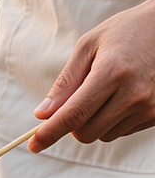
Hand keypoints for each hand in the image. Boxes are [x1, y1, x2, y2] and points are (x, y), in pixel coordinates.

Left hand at [29, 0, 154, 151]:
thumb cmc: (124, 32)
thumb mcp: (89, 46)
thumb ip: (65, 82)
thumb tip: (43, 115)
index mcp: (112, 72)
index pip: (74, 113)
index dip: (50, 132)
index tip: (33, 144)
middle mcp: (134, 94)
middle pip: (86, 133)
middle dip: (72, 125)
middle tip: (74, 102)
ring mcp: (149, 108)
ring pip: (104, 135)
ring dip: (94, 121)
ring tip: (107, 90)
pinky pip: (122, 131)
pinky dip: (113, 120)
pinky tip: (123, 95)